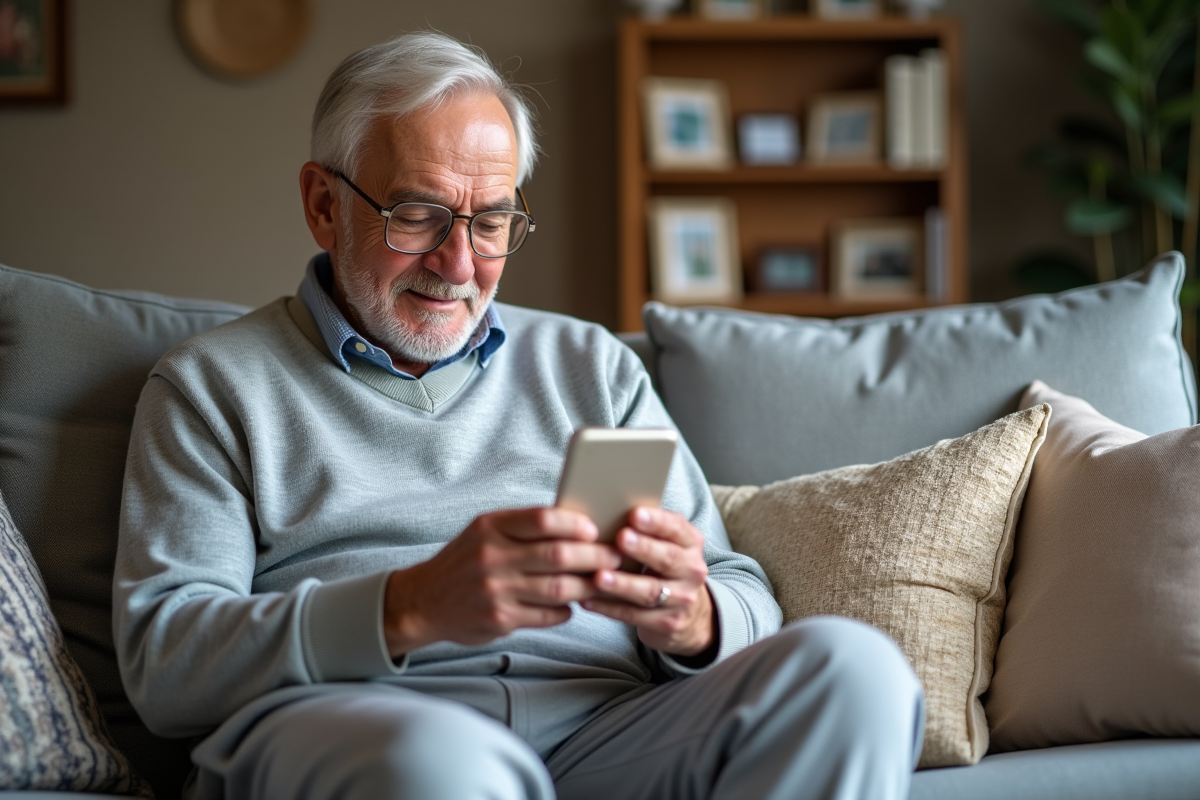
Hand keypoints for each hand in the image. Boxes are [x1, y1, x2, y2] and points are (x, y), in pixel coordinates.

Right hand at [382, 508, 621, 657]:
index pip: (542, 519)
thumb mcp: (484, 532)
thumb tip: (577, 524)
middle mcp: (492, 557)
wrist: (423, 601)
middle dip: (594, 557)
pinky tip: (572, 604)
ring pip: (558, 588)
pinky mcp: (500, 619)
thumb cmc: (465, 561)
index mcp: (490, 527)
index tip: (595, 529)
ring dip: (587, 586)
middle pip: (558, 555)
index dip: (575, 524)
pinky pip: (547, 614)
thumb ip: (523, 527)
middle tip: (615, 557)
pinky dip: (566, 609)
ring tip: (602, 582)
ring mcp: (496, 591)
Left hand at [582, 507, 714, 658]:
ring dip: (622, 584)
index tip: (635, 514)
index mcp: (690, 543)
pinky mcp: (667, 623)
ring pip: (649, 591)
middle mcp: (692, 570)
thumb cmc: (664, 567)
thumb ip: (645, 530)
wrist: (689, 614)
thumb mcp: (666, 545)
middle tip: (621, 538)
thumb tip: (605, 511)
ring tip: (599, 576)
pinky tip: (588, 600)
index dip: (657, 521)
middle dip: (643, 548)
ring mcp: (682, 599)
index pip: (677, 528)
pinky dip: (609, 608)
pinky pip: (634, 615)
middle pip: (668, 558)